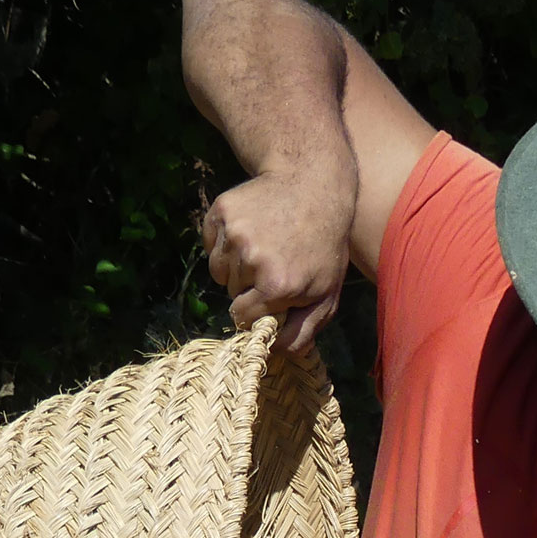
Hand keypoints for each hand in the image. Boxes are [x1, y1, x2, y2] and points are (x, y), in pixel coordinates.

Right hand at [202, 162, 355, 354]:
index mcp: (275, 286)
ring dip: (235, 265)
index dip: (256, 310)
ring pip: (219, 269)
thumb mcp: (326, 293)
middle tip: (274, 264)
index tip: (270, 298)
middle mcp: (250, 259)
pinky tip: (249, 232)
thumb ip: (303, 330)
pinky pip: (210, 244)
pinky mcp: (222, 211)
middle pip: (231, 293)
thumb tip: (278, 354)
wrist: (312, 184)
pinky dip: (223, 243)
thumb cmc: (323, 246)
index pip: (244, 317)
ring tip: (262, 247)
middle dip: (248, 287)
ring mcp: (234, 232)